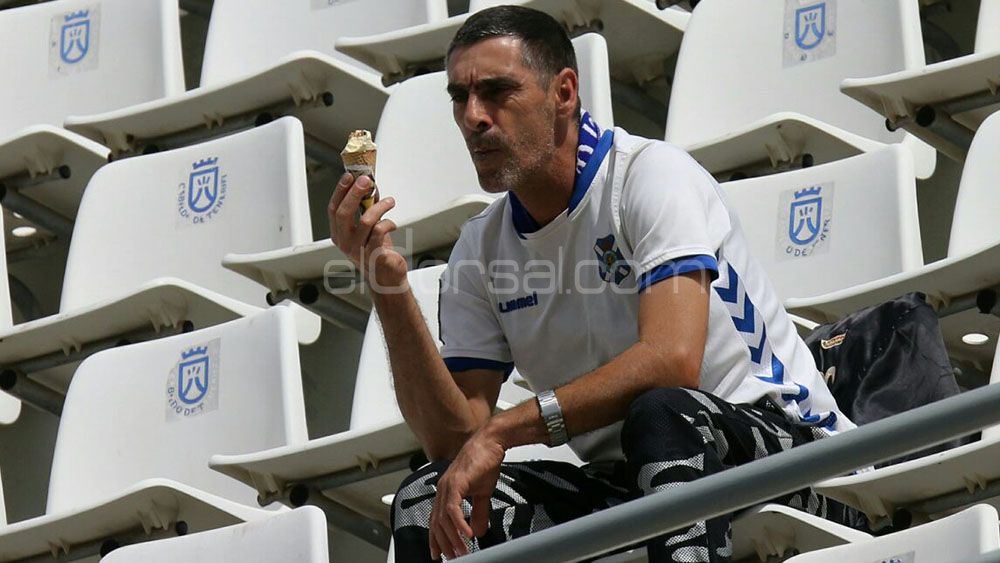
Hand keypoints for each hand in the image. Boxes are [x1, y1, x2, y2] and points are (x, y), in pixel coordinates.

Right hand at [328, 173, 407, 290]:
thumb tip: (370, 186)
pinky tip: (392, 223)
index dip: (340, 191)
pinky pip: (379, 232)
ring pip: (366, 221)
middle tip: (366, 180)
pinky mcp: (373, 255)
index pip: (334, 209)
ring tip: (390, 202)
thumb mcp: (367, 228)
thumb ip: (366, 208)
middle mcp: (345, 242)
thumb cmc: (376, 252)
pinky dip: (388, 223)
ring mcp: (358, 250)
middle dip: (355, 193)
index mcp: (339, 234)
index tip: (349, 176)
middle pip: (344, 213)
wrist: (386, 278)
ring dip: (380, 206)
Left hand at [430, 428, 505, 559]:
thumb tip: (477, 531)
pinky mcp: (456, 483)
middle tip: (453, 557)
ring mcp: (447, 486)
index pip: (436, 519)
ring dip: (453, 537)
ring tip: (462, 550)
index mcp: (445, 491)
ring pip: (443, 519)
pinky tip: (466, 534)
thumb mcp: (482, 494)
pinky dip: (458, 524)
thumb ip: (478, 513)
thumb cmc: (485, 462)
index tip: (439, 553)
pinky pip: (452, 509)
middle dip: (443, 543)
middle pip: (436, 523)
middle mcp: (442, 489)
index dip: (436, 538)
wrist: (491, 442)